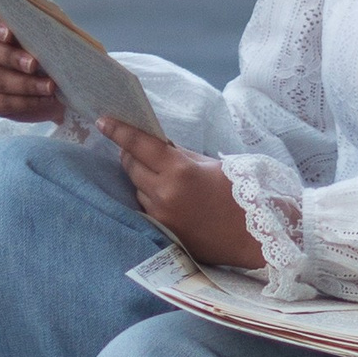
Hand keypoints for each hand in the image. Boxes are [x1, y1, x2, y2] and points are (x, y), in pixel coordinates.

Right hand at [0, 5, 60, 124]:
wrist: (56, 85)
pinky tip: (45, 99)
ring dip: (25, 84)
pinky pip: (3, 102)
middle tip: (33, 64)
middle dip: (12, 57)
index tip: (9, 33)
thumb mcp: (52, 35)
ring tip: (49, 86)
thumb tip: (55, 28)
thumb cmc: (51, 52)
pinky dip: (26, 102)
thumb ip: (48, 27)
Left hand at [100, 117, 265, 268]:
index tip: (103, 121)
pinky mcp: (163, 233)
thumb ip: (179, 154)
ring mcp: (161, 216)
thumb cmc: (238, 195)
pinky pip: (145, 208)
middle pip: (130, 166)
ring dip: (142, 179)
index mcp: (179, 171)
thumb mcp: (209, 165)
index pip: (139, 144)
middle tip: (137, 148)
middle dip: (131, 154)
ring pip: (136, 188)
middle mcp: (164, 194)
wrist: (254, 235)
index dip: (119, 130)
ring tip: (162, 177)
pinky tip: (166, 197)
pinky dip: (150, 198)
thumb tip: (154, 144)